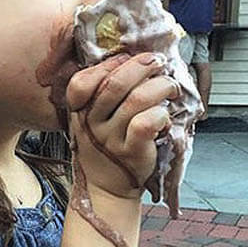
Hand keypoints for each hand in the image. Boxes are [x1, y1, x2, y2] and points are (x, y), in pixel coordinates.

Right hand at [66, 53, 178, 198]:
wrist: (107, 187)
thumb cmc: (105, 146)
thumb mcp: (91, 122)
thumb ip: (101, 95)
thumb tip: (130, 61)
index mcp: (78, 112)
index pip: (81, 82)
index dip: (106, 65)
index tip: (125, 58)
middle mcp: (91, 124)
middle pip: (114, 84)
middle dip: (140, 66)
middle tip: (157, 62)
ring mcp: (111, 138)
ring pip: (136, 99)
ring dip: (160, 85)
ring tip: (169, 85)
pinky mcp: (132, 151)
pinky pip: (146, 123)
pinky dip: (161, 112)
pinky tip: (165, 114)